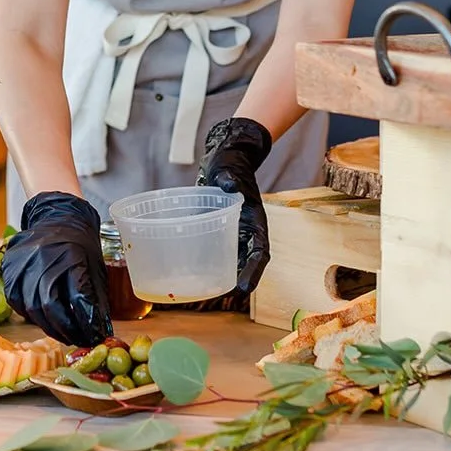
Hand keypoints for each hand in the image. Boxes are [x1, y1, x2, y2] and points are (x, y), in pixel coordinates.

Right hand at [1, 191, 112, 346]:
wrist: (58, 216)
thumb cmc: (82, 244)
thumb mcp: (95, 267)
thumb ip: (96, 299)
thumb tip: (100, 332)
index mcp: (71, 255)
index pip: (78, 298)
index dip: (86, 323)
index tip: (93, 337)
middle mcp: (44, 257)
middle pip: (50, 306)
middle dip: (66, 330)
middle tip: (77, 339)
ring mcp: (23, 261)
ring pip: (32, 308)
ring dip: (48, 326)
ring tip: (62, 333)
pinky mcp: (9, 267)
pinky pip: (17, 301)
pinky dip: (30, 314)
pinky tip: (43, 317)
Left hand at [197, 117, 272, 295]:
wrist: (226, 154)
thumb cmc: (230, 162)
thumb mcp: (227, 168)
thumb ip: (228, 177)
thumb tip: (228, 184)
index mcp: (254, 219)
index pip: (259, 251)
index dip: (253, 271)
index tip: (243, 288)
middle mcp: (246, 229)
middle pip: (245, 261)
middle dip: (238, 280)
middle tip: (221, 296)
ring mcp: (232, 229)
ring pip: (231, 258)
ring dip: (222, 274)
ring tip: (205, 290)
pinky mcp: (218, 226)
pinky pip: (215, 247)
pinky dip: (207, 259)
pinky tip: (191, 268)